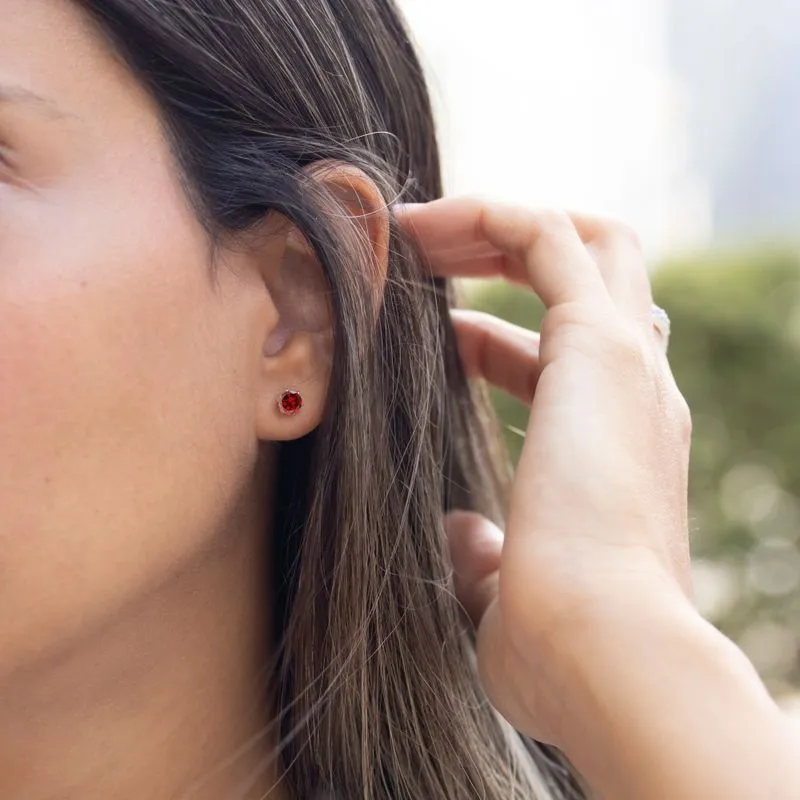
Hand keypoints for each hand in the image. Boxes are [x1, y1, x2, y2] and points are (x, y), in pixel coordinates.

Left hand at [395, 198, 694, 746]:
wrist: (607, 657)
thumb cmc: (558, 643)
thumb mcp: (506, 589)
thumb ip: (487, 555)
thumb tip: (462, 534)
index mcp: (618, 443)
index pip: (560, 356)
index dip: (488, 338)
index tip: (430, 338)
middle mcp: (634, 391)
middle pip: (590, 273)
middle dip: (504, 252)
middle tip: (425, 254)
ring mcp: (626, 362)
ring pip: (579, 240)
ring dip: (492, 224)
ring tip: (412, 230)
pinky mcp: (601, 344)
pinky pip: (547, 237)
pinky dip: (486, 216)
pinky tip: (419, 228)